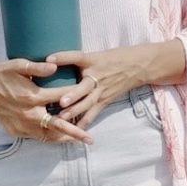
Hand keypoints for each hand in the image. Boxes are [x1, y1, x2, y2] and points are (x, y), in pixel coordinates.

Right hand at [0, 58, 91, 144]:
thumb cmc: (1, 74)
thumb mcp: (19, 65)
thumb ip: (38, 68)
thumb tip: (55, 67)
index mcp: (32, 97)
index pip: (61, 97)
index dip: (76, 95)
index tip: (90, 95)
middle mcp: (29, 114)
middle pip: (58, 125)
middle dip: (76, 132)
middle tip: (90, 139)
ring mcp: (22, 125)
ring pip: (48, 136)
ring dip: (63, 138)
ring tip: (78, 140)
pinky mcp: (16, 131)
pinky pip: (36, 136)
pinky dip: (49, 136)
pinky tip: (58, 135)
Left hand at [35, 44, 167, 129]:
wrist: (138, 66)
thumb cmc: (114, 57)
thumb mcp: (97, 54)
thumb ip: (78, 61)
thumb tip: (52, 61)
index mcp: (93, 61)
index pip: (77, 57)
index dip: (63, 57)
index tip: (48, 58)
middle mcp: (97, 76)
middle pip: (84, 87)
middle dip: (73, 95)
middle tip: (61, 102)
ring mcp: (101, 90)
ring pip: (88, 103)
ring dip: (75, 111)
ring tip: (62, 118)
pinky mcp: (105, 100)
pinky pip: (93, 113)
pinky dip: (84, 122)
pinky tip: (74, 131)